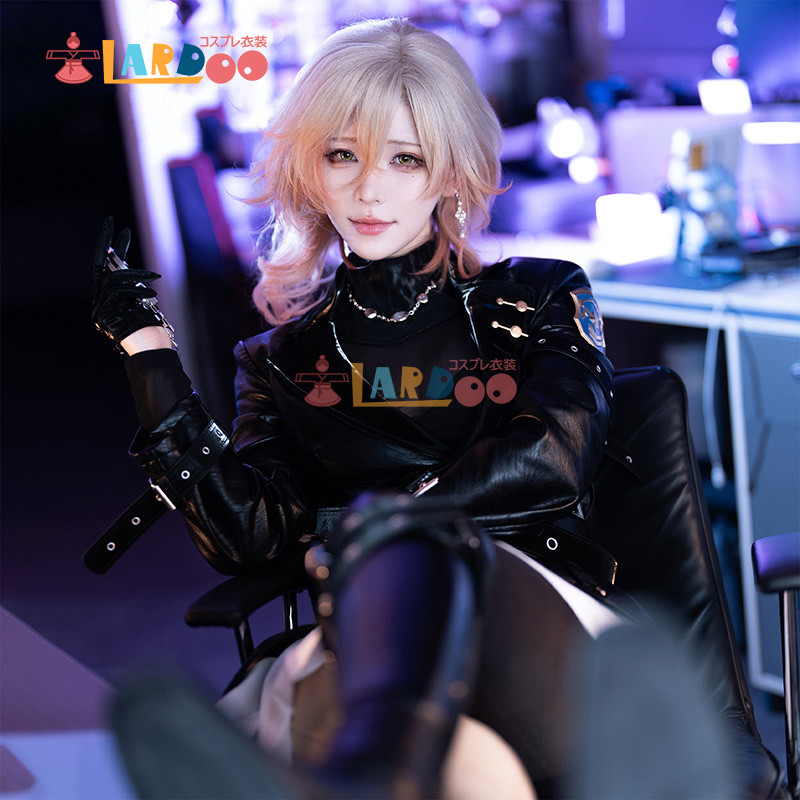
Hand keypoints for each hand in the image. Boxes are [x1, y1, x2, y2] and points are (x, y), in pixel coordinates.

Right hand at [90, 217, 167, 350]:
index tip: (116, 228)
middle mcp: (99, 302)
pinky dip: (136, 290)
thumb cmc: (150, 328)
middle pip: (97, 266)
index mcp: (108, 298)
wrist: (152, 349)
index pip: (104, 267)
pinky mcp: (104, 315)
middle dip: (106, 243)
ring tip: (155, 277)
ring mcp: (99, 310)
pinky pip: (118, 292)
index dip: (108, 247)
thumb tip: (121, 261)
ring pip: (111, 279)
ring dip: (135, 275)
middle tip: (116, 224)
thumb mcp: (141, 299)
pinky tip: (151, 296)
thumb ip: (130, 283)